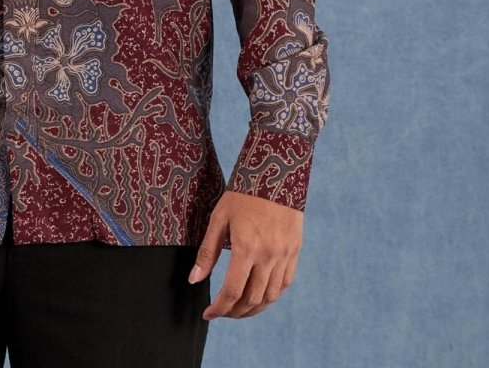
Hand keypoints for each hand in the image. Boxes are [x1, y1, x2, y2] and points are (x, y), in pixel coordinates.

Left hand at [188, 190, 302, 319]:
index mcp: (246, 248)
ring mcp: (284, 256)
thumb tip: (194, 280)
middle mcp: (268, 256)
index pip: (232, 291)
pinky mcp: (295, 252)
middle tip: (221, 312)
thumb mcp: (219, 218)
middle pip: (252, 299)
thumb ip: (208, 252)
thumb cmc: (242, 194)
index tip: (208, 314)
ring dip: (253, 309)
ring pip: (270, 297)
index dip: (219, 308)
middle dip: (234, 312)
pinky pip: (285, 284)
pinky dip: (271, 296)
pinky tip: (259, 295)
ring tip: (238, 310)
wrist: (275, 174)